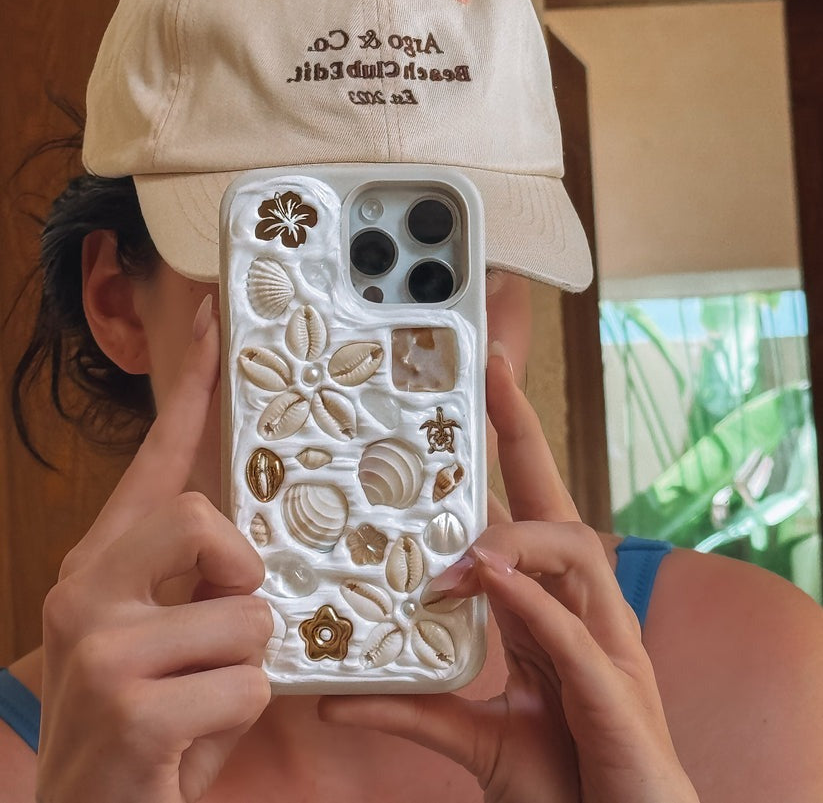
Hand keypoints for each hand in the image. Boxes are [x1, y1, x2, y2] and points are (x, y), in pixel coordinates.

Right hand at [37, 298, 272, 802]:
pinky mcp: (134, 708)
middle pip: (204, 517)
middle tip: (222, 620)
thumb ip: (199, 580)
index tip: (213, 319)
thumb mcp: (167, 641)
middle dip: (240, 575)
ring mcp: (103, 647)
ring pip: (247, 614)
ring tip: (199, 705)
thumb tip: (257, 544)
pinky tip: (189, 745)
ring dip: (243, 669)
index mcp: (100, 563)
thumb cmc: (145, 729)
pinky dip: (240, 718)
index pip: (154, 460)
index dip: (191, 390)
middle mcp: (86, 589)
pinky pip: (249, 682)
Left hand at [319, 350, 699, 802]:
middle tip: (491, 374)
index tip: (483, 386)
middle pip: (557, 503)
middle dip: (526, 434)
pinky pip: (577, 633)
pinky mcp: (617, 691)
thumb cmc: (567, 778)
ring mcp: (606, 644)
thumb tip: (334, 699)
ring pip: (574, 554)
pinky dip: (535, 602)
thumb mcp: (474, 734)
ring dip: (515, 539)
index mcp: (548, 609)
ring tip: (460, 555)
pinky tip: (493, 579)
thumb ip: (413, 706)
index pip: (525, 511)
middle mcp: (581, 610)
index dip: (508, 448)